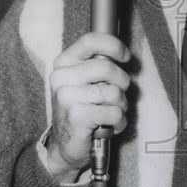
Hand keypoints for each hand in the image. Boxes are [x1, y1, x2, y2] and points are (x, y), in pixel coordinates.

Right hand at [44, 32, 130, 180]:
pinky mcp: (77, 116)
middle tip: (119, 95)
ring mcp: (67, 97)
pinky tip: (110, 126)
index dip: (114, 46)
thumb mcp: (83, 82)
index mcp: (63, 64)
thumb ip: (98, 66)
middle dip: (123, 83)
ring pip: (114, 92)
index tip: (126, 57)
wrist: (65, 145)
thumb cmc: (81, 110)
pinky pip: (114, 112)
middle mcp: (61, 77)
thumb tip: (123, 56)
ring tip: (113, 113)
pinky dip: (119, 122)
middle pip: (107, 68)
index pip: (90, 41)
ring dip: (121, 106)